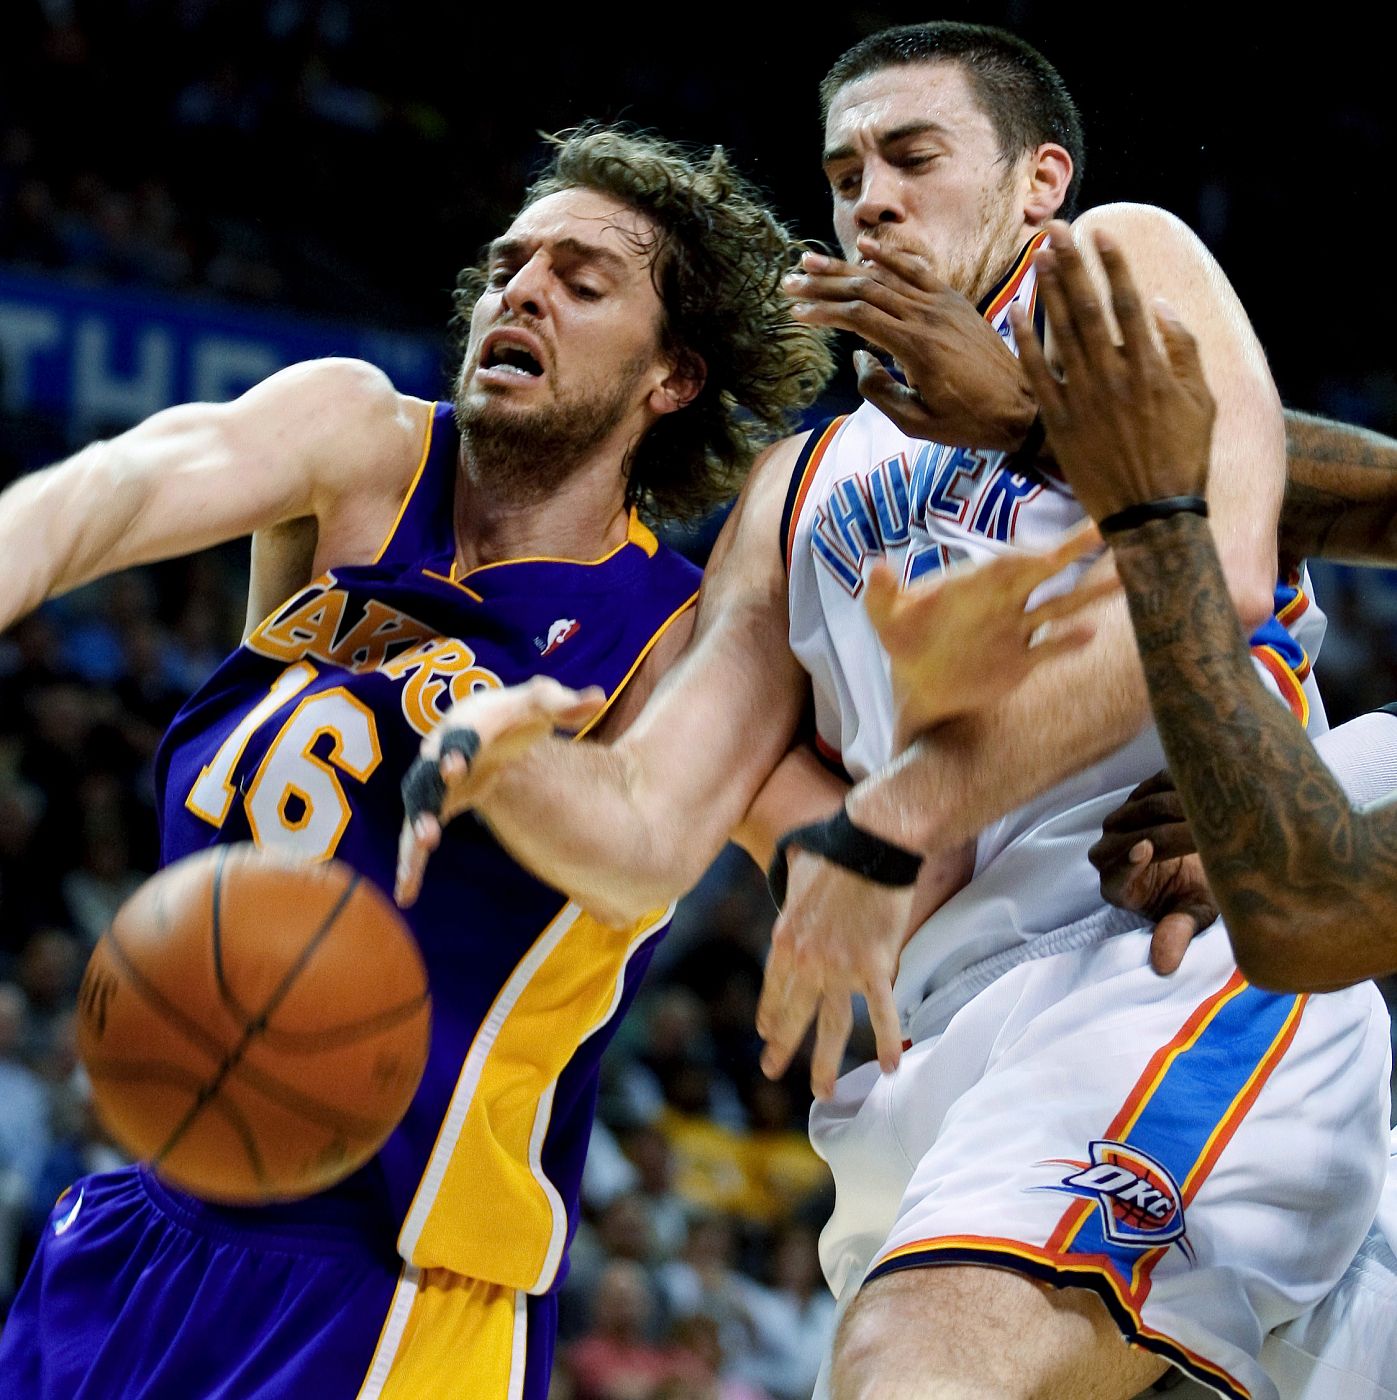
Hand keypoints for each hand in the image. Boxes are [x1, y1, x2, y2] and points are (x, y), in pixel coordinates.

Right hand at [394, 676, 604, 906]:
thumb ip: (564, 704)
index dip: (456, 751)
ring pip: (420, 807)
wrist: (487, 725)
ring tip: (423, 848)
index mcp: (467, 722)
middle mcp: (441, 750)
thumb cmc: (516, 714)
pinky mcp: (433, 807)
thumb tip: (597, 700)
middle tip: (428, 819)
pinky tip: (406, 894)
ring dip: (416, 830)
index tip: (455, 767)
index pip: (461, 736)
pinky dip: (411, 863)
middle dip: (428, 793)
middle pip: (429, 773)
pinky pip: (416, 835)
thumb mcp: (541, 702)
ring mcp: (433, 781)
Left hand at [756, 848, 912, 1099]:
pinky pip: (880, 1014)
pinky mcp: (875, 967)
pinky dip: (885, 1043)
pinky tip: (889, 1068)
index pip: (773, 988)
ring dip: (826, 1064)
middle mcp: (807, 962)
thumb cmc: (834, 851)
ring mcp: (840, 969)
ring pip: (831, 1027)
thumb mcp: (795, 872)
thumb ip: (790, 890)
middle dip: (783, 1049)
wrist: (870, 846)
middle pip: (794, 1015)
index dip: (770, 1014)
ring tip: (823, 1092)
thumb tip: (789, 878)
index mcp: (785, 939)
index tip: (767, 1034)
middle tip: (772, 1071)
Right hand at [784, 233, 1036, 450]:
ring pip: (886, 276)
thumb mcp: (916, 422)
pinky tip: (866, 248)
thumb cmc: (968, 423)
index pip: (858, 317)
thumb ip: (879, 391)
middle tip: (789, 282)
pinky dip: (890, 257)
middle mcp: (927, 316)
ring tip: (812, 262)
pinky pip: (918, 271)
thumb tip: (857, 359)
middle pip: (866, 289)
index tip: (795, 314)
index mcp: (915, 346)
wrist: (1024, 407)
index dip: (823, 313)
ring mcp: (943, 304)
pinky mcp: (955, 302)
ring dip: (846, 267)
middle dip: (824, 285)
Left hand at [864, 521, 1118, 741]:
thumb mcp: (886, 617)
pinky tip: (1092, 633)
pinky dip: (1068, 643)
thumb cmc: (904, 639)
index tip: (1069, 533)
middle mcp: (1006, 601)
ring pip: (1063, 607)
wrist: (916, 683)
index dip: (1044, 547)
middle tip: (1116, 527)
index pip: (1018, 560)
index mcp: (980, 583)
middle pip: (1050, 573)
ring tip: (1131, 578)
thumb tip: (875, 567)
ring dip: (1093, 593)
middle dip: (1079, 552)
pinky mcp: (1020, 662)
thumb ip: (882, 593)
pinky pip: (1049, 649)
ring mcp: (1018, 631)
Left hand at [1010, 221, 1215, 521]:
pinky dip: (1026, 341)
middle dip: (1072, 264)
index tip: (1101, 235)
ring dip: (1048, 290)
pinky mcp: (1059, 421)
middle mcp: (1113, 375)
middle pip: (1087, 307)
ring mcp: (1083, 398)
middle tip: (1057, 231)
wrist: (1150, 514)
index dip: (1113, 265)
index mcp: (1151, 366)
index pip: (1128, 302)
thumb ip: (1184, 350)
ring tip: (1039, 257)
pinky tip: (1015, 311)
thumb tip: (1160, 306)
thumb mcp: (1202, 402)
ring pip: (1060, 333)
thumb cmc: (1182, 458)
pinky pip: (1037, 374)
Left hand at [1088, 771, 1218, 973]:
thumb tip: (1164, 967)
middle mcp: (1110, 852)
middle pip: (1135, 836)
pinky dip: (1178, 784)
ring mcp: (1120, 821)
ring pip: (1144, 807)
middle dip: (1171, 832)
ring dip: (1179, 806)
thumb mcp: (1193, 916)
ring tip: (1212, 810)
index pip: (1115, 875)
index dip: (1128, 862)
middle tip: (1207, 828)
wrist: (1204, 860)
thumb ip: (1175, 933)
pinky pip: (1154, 784)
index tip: (1146, 848)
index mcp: (1118, 887)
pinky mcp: (1136, 795)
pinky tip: (1203, 787)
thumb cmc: (1196, 894)